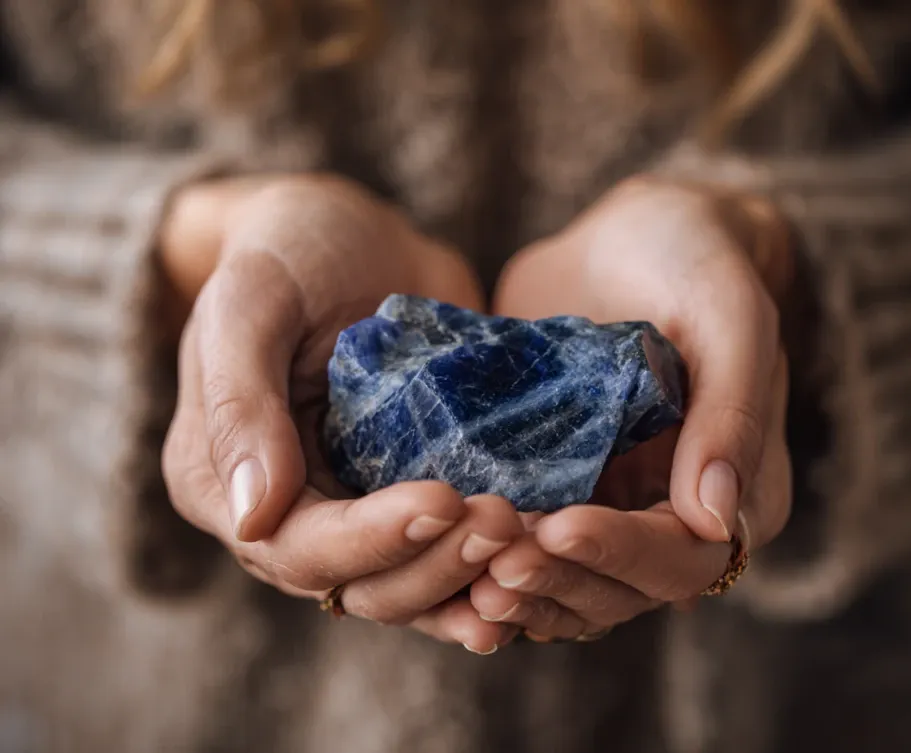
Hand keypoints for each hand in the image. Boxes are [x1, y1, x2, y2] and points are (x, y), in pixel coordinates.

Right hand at [161, 175, 521, 652]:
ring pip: (412, 584)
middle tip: (503, 522)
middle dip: (434, 564)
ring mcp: (356, 508)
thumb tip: (251, 517)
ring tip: (530, 539)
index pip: (298, 546)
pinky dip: (490, 567)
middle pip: (361, 583)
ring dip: (469, 576)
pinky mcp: (411, 492)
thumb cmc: (290, 250)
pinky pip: (447, 551)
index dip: (371, 540)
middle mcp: (290, 513)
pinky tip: (541, 558)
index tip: (444, 501)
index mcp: (223, 482)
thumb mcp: (251, 301)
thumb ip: (240, 401)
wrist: (355, 235)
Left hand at [468, 177, 792, 639]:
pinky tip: (447, 549)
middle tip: (493, 563)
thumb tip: (719, 520)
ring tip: (465, 567)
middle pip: (621, 590)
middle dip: (558, 580)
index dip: (623, 554)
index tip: (559, 526)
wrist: (633, 237)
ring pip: (569, 585)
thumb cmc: (695, 261)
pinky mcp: (560, 489)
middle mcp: (676, 516)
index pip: (685, 557)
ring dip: (522, 587)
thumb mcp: (728, 315)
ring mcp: (614, 508)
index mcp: (740, 490)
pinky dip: (491, 561)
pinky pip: (529, 548)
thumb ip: (732, 410)